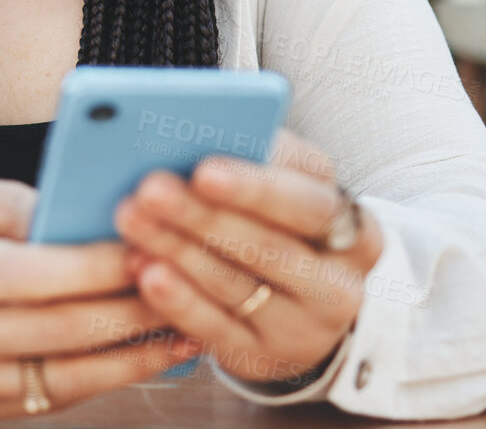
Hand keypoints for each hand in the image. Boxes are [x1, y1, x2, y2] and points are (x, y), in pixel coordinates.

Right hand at [0, 168, 201, 426]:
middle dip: (131, 306)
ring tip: (187, 327)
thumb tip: (64, 211)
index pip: (30, 273)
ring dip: (133, 355)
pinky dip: (102, 377)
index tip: (149, 243)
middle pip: (59, 329)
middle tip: (186, 279)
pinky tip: (141, 353)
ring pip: (65, 376)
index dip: (95, 263)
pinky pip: (50, 398)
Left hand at [113, 130, 384, 386]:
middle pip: (268, 247)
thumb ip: (260, 158)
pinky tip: (145, 272)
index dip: (256, 188)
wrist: (306, 306)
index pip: (309, 204)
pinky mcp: (264, 357)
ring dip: (176, 250)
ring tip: (131, 221)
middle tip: (148, 189)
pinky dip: (177, 300)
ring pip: (236, 286)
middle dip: (202, 216)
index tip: (203, 169)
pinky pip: (216, 329)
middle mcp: (338, 283)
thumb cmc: (284, 225)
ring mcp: (304, 328)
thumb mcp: (290, 189)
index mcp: (353, 227)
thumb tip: (196, 128)